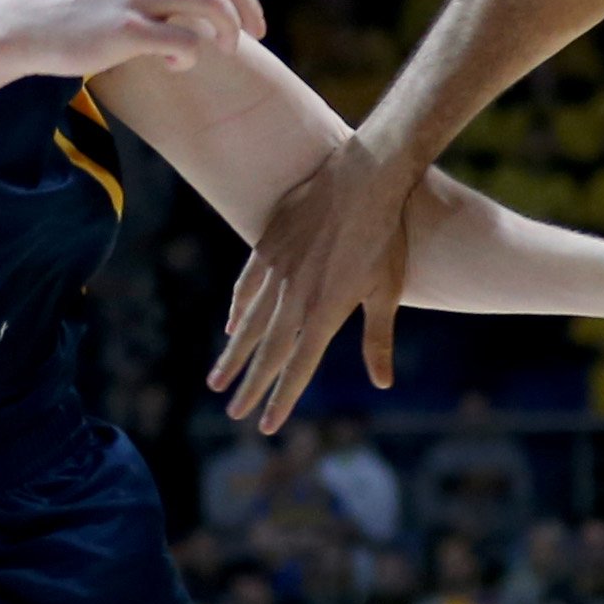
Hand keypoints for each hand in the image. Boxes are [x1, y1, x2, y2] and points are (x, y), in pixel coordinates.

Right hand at [213, 128, 418, 431]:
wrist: (364, 178)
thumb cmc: (385, 237)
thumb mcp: (386, 293)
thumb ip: (377, 339)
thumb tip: (381, 382)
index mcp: (324, 313)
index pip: (298, 368)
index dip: (281, 399)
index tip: (266, 425)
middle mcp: (294, 298)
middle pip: (266, 352)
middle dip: (249, 386)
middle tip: (232, 412)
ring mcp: (277, 271)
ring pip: (248, 323)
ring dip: (233, 355)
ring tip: (217, 380)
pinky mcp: (267, 246)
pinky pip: (246, 286)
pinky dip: (236, 310)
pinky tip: (229, 326)